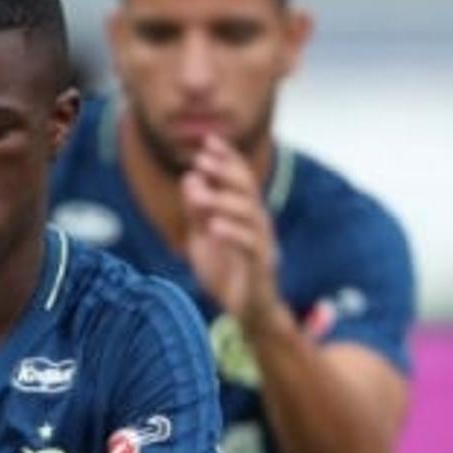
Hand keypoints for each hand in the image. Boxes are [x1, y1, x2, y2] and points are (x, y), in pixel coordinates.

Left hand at [180, 134, 282, 329]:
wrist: (245, 312)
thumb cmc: (225, 271)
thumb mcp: (201, 237)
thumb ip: (196, 210)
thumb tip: (190, 178)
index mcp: (245, 213)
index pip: (239, 178)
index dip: (226, 158)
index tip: (208, 140)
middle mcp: (257, 223)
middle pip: (246, 190)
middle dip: (224, 172)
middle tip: (200, 161)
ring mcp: (262, 244)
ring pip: (248, 215)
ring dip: (221, 202)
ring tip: (197, 197)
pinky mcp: (260, 268)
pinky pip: (249, 246)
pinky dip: (231, 234)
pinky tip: (213, 227)